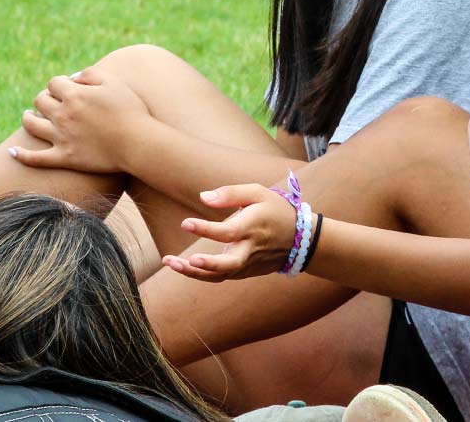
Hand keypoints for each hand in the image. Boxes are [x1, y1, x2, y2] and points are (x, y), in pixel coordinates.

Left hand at [13, 68, 152, 173]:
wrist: (139, 144)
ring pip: (32, 124)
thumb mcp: (114, 82)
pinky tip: (12, 152)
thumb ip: (90, 75)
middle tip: (50, 102)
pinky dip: (21, 155)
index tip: (67, 88)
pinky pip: (35, 158)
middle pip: (40, 100)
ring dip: (28, 118)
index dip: (59, 84)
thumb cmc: (131, 111)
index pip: (54, 83)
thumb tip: (72, 78)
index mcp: (74, 94)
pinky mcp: (64, 158)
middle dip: (44, 98)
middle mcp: (62, 114)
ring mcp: (61, 137)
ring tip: (29, 116)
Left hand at [160, 184, 296, 281]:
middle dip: (207, 265)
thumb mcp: (258, 193)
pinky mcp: (244, 272)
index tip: (185, 223)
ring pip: (220, 275)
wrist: (300, 239)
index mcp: (253, 227)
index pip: (228, 232)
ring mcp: (247, 264)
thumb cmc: (275, 210)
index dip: (206, 229)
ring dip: (194, 273)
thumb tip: (203, 197)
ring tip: (169, 262)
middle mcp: (250, 249)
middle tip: (185, 261)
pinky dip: (202, 274)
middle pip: (229, 264)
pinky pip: (221, 276)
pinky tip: (183, 265)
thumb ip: (230, 194)